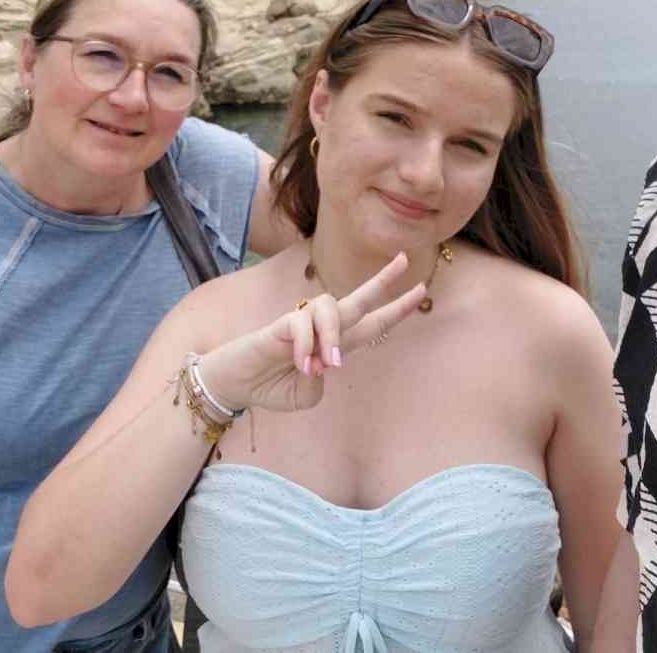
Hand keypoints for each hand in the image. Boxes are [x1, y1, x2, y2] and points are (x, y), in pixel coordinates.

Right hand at [199, 254, 424, 412]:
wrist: (235, 386)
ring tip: (328, 365)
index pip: (372, 324)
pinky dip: (305, 346)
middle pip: (358, 299)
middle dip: (383, 282)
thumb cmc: (271, 387)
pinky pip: (300, 323)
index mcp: (335, 346)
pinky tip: (301, 365)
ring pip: (331, 307)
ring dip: (333, 336)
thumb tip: (324, 359)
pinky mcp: (279, 324)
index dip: (396, 310)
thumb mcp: (306, 395)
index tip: (420, 292)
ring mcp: (301, 324)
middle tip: (405, 260)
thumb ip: (321, 381)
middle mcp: (322, 329)